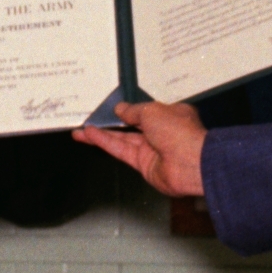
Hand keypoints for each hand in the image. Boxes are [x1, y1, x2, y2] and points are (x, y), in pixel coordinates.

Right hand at [76, 101, 206, 197]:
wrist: (189, 162)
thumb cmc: (178, 131)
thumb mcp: (152, 111)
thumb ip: (132, 111)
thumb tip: (120, 109)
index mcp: (170, 115)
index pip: (146, 111)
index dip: (128, 110)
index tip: (111, 107)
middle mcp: (161, 132)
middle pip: (130, 126)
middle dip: (110, 123)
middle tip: (90, 119)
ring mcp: (151, 149)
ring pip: (122, 139)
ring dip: (102, 135)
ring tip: (82, 130)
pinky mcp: (142, 164)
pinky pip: (121, 150)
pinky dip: (105, 143)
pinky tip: (90, 136)